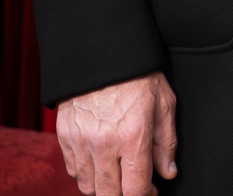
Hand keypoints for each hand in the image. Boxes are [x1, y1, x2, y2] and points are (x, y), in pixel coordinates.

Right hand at [56, 71, 176, 195]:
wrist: (102, 51)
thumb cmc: (138, 74)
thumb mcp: (164, 103)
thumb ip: (166, 142)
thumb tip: (168, 172)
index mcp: (132, 136)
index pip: (135, 189)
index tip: (152, 190)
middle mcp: (104, 144)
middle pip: (109, 194)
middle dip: (124, 194)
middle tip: (135, 183)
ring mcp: (81, 142)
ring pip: (88, 186)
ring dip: (104, 187)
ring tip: (117, 173)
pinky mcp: (64, 137)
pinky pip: (73, 170)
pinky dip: (86, 173)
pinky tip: (100, 161)